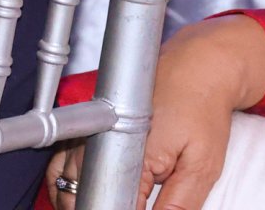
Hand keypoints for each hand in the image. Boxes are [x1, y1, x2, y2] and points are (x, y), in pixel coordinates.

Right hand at [44, 15, 264, 209]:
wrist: (194, 68)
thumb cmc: (200, 108)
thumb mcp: (202, 166)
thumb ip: (180, 204)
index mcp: (127, 155)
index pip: (110, 204)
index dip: (118, 209)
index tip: (138, 206)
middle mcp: (97, 141)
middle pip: (79, 195)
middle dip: (95, 203)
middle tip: (121, 201)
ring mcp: (87, 133)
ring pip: (63, 180)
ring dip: (74, 198)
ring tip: (100, 200)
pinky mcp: (86, 128)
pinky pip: (61, 162)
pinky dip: (67, 181)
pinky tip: (81, 191)